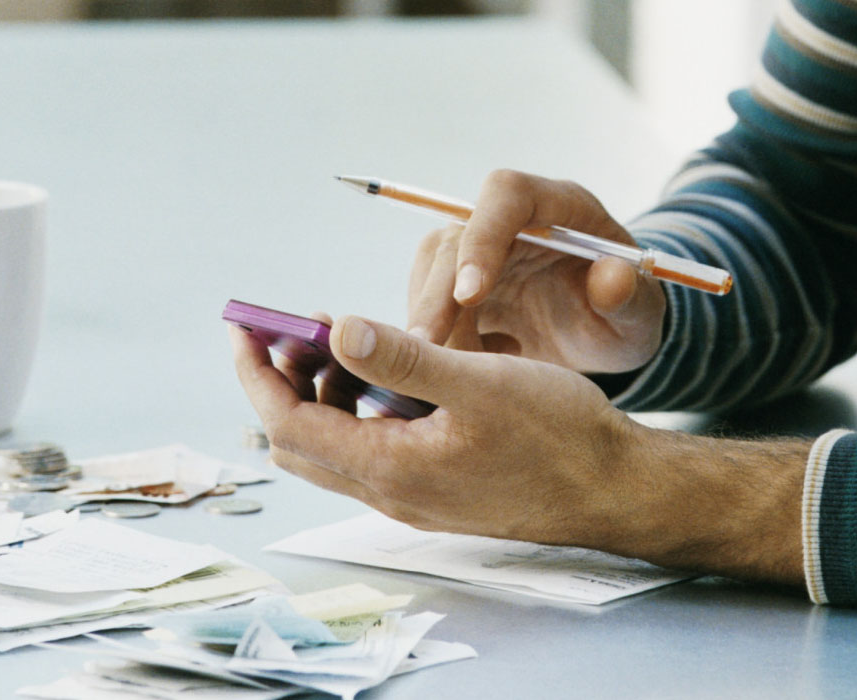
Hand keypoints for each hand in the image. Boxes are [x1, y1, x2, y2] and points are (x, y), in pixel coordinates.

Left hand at [229, 313, 806, 583]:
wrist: (614, 489)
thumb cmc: (560, 436)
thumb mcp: (481, 383)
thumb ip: (404, 360)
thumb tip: (339, 331)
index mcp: (391, 468)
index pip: (287, 424)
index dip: (256, 374)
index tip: (241, 326)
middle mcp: (389, 491)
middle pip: (298, 439)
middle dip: (279, 382)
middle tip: (287, 330)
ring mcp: (409, 494)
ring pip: (332, 445)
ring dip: (320, 394)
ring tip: (339, 339)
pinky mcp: (430, 488)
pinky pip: (367, 449)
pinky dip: (356, 408)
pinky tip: (384, 370)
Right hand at [408, 170, 665, 373]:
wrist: (605, 333)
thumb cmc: (627, 314)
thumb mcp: (642, 314)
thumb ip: (632, 297)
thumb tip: (612, 279)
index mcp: (560, 205)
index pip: (507, 195)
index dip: (483, 237)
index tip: (471, 294)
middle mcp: (511, 219)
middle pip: (454, 237)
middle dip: (437, 294)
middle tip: (428, 348)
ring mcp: (479, 249)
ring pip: (430, 270)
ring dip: (428, 319)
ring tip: (450, 371)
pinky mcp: (457, 281)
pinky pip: (427, 302)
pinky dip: (436, 338)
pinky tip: (468, 370)